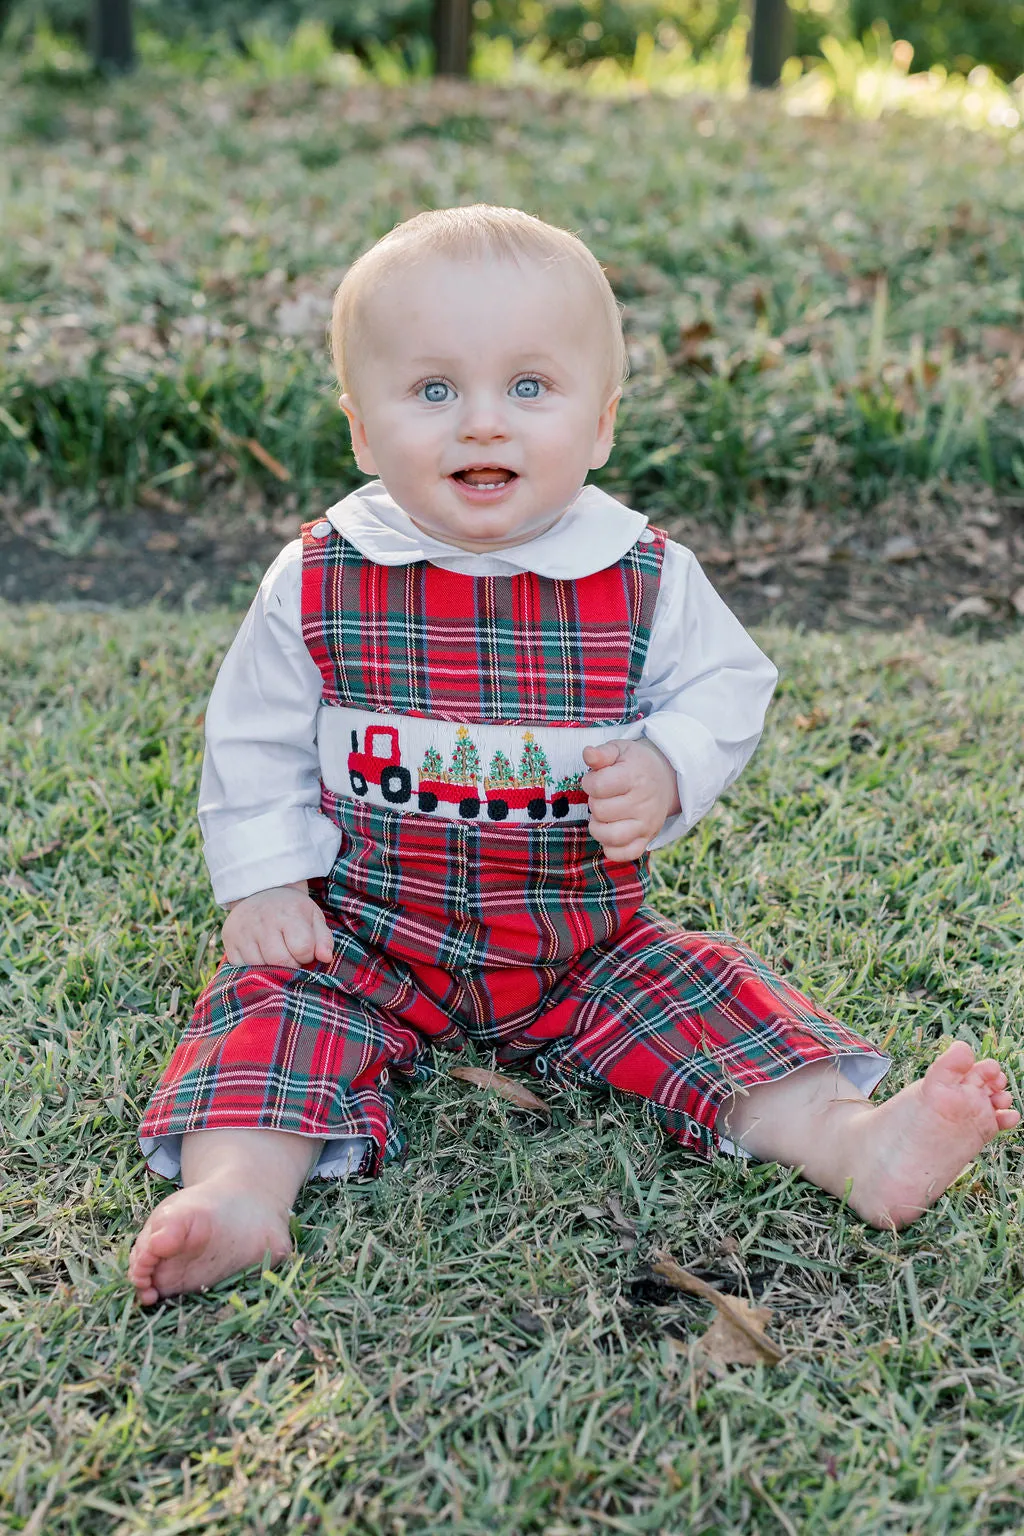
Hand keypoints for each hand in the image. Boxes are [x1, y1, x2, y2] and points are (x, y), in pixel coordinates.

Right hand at [222, 880, 334, 966]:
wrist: (260, 892)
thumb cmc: (291, 910)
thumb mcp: (313, 917)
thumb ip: (323, 939)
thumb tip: (326, 958)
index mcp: (289, 913)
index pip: (303, 949)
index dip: (307, 955)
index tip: (304, 948)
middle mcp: (263, 921)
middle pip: (281, 961)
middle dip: (290, 965)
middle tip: (290, 955)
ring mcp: (243, 931)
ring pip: (260, 967)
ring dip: (272, 968)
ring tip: (275, 954)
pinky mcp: (229, 940)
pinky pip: (241, 967)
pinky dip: (253, 967)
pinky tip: (259, 955)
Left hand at [580, 738, 680, 861]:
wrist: (665, 780)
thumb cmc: (634, 765)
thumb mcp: (620, 751)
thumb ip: (602, 753)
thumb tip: (588, 753)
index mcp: (635, 777)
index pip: (597, 786)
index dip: (589, 782)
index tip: (595, 780)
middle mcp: (644, 802)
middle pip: (600, 811)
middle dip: (594, 803)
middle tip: (603, 797)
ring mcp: (647, 824)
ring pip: (611, 836)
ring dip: (598, 827)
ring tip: (602, 816)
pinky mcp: (647, 840)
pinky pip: (624, 854)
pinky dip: (611, 848)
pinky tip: (609, 833)